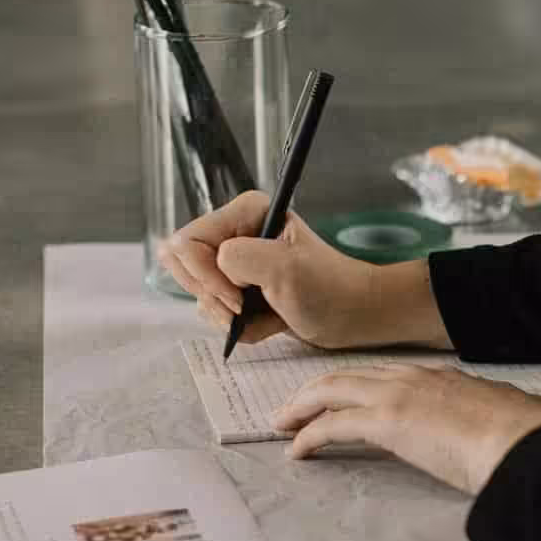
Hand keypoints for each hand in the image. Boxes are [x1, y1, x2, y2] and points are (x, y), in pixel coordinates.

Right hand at [159, 191, 450, 349]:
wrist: (356, 316)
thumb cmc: (330, 289)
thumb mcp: (286, 270)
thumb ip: (239, 258)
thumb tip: (212, 264)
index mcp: (245, 213)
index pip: (189, 243)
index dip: (206, 276)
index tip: (239, 298)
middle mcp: (235, 233)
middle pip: (183, 266)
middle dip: (211, 297)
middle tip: (245, 309)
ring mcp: (235, 264)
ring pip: (198, 294)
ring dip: (227, 316)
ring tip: (265, 315)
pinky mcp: (239, 289)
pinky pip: (214, 311)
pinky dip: (239, 326)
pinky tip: (269, 323)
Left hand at [272, 364, 540, 494]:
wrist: (523, 441)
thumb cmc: (521, 437)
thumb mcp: (501, 418)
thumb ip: (484, 421)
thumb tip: (491, 432)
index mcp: (440, 378)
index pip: (384, 376)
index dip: (355, 388)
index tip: (339, 403)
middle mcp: (413, 378)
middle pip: (348, 377)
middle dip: (314, 392)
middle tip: (292, 411)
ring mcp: (398, 396)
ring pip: (332, 391)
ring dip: (302, 408)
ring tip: (283, 425)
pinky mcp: (386, 423)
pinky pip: (333, 425)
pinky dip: (310, 436)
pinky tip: (298, 451)